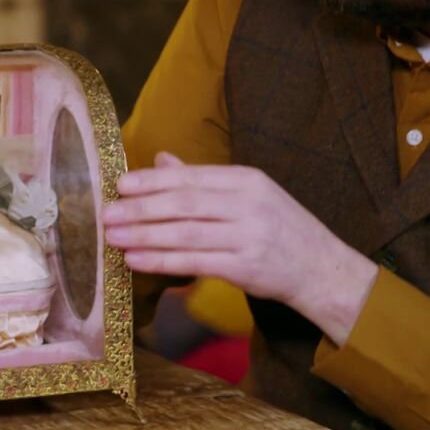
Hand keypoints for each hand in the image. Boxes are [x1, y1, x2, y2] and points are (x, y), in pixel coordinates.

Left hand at [104, 153, 377, 344]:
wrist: (322, 269)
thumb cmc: (278, 229)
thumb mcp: (247, 195)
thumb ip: (202, 180)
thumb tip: (160, 160)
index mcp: (247, 179)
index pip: (191, 177)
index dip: (152, 181)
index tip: (120, 185)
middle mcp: (248, 204)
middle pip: (184, 204)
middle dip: (141, 208)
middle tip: (107, 213)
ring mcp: (249, 235)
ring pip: (186, 234)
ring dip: (144, 236)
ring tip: (113, 238)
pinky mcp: (246, 267)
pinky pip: (195, 262)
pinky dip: (162, 261)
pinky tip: (137, 260)